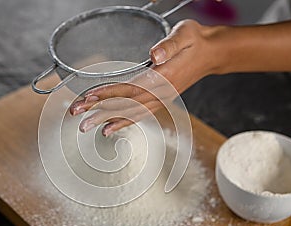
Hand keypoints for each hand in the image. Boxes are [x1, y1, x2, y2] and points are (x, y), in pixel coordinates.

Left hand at [70, 20, 221, 134]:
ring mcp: (162, 98)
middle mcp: (162, 92)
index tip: (89, 97)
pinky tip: (111, 127)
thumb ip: (169, 45)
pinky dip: (124, 122)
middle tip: (79, 117)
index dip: (109, 93)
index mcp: (164, 77)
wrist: (212, 53)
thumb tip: (155, 54)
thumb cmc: (195, 41)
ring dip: (108, 120)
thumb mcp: (185, 34)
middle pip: (127, 104)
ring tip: (88, 126)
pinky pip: (140, 114)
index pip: (131, 88)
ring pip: (132, 113)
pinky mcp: (161, 99)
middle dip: (101, 111)